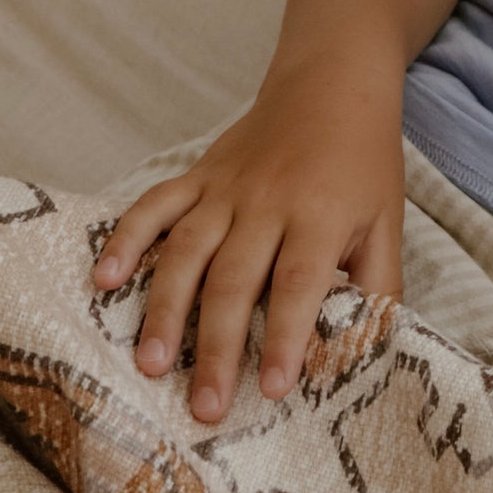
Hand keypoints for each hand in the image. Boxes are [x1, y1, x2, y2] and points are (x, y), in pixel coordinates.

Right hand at [91, 60, 405, 423]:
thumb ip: (381, 282)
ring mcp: (225, 189)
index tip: (275, 390)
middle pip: (237, 281)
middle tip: (206, 407)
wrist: (333, 85)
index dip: (288, 338)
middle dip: (220, 348)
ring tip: (152, 364)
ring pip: (188, 253)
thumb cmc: (364, 162)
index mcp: (321, 217)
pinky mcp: (197, 175)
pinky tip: (104, 280)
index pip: (300, 284)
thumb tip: (374, 346)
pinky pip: (154, 207)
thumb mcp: (388, 220)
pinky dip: (126, 240)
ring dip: (166, 310)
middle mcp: (268, 203)